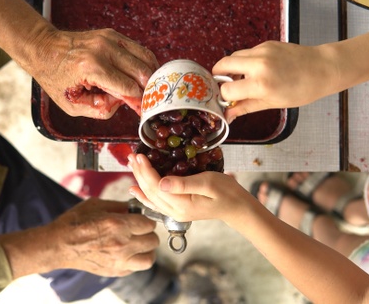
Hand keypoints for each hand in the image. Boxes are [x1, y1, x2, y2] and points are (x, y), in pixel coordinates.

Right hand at [0, 197, 159, 278]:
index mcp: (118, 225)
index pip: (149, 224)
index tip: (141, 219)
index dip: (146, 219)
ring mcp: (119, 260)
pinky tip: (127, 253)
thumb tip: (135, 208)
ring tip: (138, 244)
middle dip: (148, 233)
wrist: (59, 245)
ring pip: (149, 258)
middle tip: (139, 230)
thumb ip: (119, 206)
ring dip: (147, 250)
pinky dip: (135, 260)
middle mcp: (122, 244)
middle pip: (153, 240)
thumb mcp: (97, 205)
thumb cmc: (75, 222)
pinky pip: (136, 268)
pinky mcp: (115, 271)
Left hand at [29, 28, 158, 118]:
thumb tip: (123, 102)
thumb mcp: (71, 105)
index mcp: (91, 68)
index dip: (139, 101)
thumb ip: (100, 109)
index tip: (143, 111)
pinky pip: (138, 49)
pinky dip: (145, 63)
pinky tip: (144, 75)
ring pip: (145, 57)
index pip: (128, 87)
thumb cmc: (56, 78)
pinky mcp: (112, 34)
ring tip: (150, 89)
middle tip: (150, 102)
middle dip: (148, 89)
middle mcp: (103, 50)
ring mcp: (109, 39)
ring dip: (151, 75)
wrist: (44, 48)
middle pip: (141, 72)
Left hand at [127, 153, 251, 223]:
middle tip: (131, 156)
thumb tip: (161, 183)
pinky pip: (155, 202)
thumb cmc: (226, 192)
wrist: (237, 208)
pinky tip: (134, 189)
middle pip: (150, 190)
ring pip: (150, 195)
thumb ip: (184, 184)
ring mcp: (174, 212)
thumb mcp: (208, 183)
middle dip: (139, 172)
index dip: (146, 170)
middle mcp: (174, 211)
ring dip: (139, 179)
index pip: (156, 185)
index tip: (139, 155)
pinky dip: (143, 195)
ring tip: (131, 165)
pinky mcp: (177, 210)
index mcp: (181, 204)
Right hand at [212, 41, 338, 122]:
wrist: (324, 68)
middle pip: (222, 65)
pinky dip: (245, 62)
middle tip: (224, 85)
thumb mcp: (272, 103)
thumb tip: (228, 116)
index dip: (224, 97)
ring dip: (231, 68)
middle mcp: (258, 65)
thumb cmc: (302, 89)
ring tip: (240, 79)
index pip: (226, 90)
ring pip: (233, 57)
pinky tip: (255, 71)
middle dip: (218, 76)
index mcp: (261, 84)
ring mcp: (262, 51)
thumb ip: (246, 107)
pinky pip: (247, 52)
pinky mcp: (266, 44)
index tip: (226, 100)